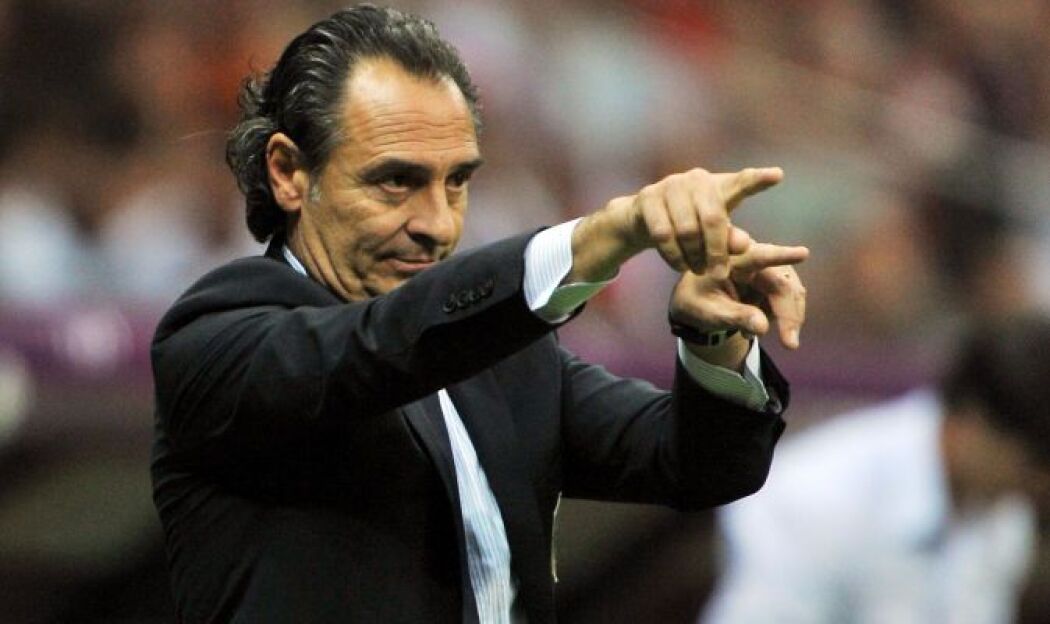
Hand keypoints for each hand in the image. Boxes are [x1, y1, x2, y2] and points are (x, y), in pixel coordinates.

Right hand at [627, 167, 783, 278]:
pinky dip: (674, 256)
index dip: (758, 180)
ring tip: (698, 269)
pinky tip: (680, 265)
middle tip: (720, 274)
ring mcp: (670, 185)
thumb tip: (744, 245)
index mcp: (720, 185)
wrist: (643, 220)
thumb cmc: (690, 226)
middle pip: (713, 219)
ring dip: (693, 256)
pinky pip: (663, 234)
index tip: (778, 176)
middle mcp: (696, 179)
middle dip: (717, 252)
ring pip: (687, 230)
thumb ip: (730, 239)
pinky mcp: (648, 197)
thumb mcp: (714, 234)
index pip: (742, 182)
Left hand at [670, 237, 808, 350]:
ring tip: (764, 336)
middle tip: (789, 343)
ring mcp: (767, 269)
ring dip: (789, 317)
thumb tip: (762, 328)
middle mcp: (754, 258)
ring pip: (791, 291)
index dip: (781, 255)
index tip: (803, 253)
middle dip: (789, 313)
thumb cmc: (698, 301)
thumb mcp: (709, 312)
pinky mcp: (774, 281)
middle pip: (782, 282)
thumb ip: (735, 316)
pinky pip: (787, 300)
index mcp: (732, 259)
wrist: (696, 301)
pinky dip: (781, 318)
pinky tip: (753, 327)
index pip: (758, 256)